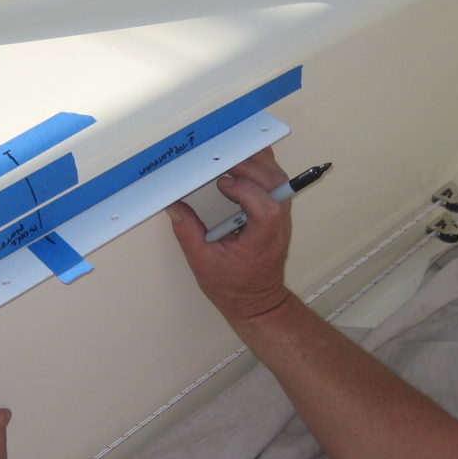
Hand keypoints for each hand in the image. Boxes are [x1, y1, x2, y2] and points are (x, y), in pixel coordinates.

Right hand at [165, 147, 292, 322]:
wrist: (257, 302)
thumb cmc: (235, 288)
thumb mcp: (202, 262)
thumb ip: (188, 232)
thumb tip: (174, 207)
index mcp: (262, 241)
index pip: (266, 208)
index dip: (246, 190)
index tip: (223, 184)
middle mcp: (278, 225)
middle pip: (276, 186)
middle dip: (251, 167)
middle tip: (224, 160)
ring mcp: (282, 217)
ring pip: (280, 180)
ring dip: (258, 164)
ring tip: (231, 156)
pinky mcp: (278, 213)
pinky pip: (277, 183)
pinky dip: (263, 169)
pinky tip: (246, 161)